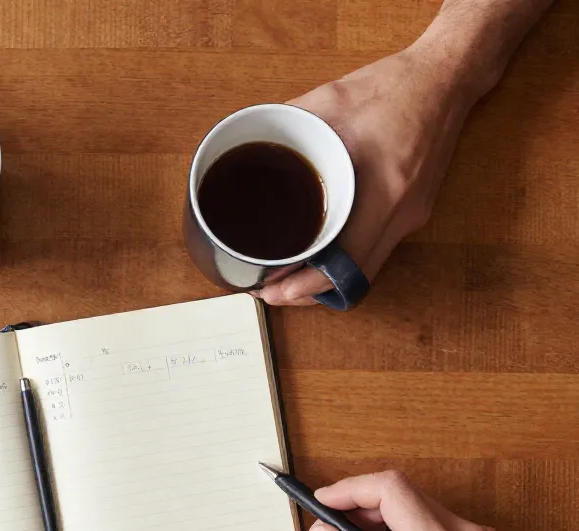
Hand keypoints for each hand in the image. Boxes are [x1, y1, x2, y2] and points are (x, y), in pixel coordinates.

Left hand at [256, 43, 474, 305]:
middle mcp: (402, 212)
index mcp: (384, 189)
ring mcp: (412, 217)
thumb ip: (284, 123)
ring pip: (366, 270)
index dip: (305, 286)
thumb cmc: (394, 86)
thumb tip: (243, 143)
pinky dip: (345, 261)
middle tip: (270, 291)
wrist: (448, 77)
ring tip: (287, 278)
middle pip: (353, 278)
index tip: (272, 292)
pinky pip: (376, 251)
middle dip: (308, 292)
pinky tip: (318, 253)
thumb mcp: (329, 101)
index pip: (343, 263)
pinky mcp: (414, 212)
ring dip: (327, 281)